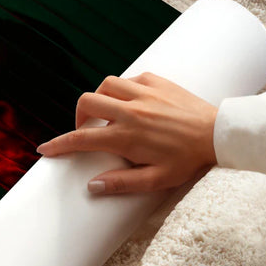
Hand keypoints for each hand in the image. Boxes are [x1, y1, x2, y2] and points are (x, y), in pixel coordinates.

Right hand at [36, 72, 216, 194]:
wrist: (220, 134)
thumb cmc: (189, 160)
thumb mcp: (157, 179)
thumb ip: (122, 183)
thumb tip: (92, 186)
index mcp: (126, 136)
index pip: (81, 139)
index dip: (58, 144)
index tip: (45, 149)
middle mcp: (130, 111)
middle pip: (87, 103)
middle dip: (78, 116)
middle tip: (86, 129)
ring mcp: (144, 93)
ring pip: (105, 85)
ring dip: (99, 98)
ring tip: (106, 112)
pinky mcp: (157, 82)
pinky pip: (130, 79)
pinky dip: (123, 88)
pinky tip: (131, 101)